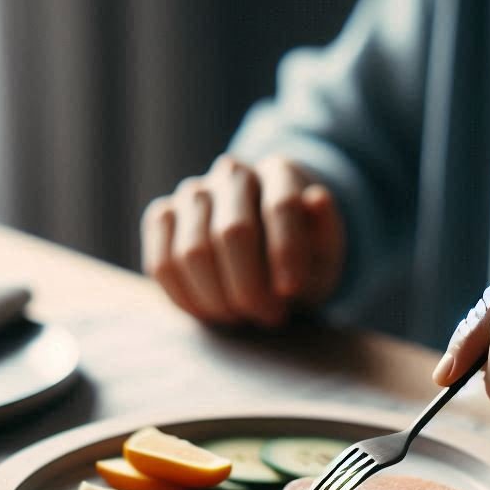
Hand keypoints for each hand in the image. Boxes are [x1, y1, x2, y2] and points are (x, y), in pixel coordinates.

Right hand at [140, 155, 344, 327]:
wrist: (266, 253)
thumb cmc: (300, 258)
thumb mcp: (326, 254)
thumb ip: (327, 233)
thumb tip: (317, 199)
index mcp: (280, 172)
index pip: (281, 206)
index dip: (286, 252)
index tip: (291, 293)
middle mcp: (232, 173)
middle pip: (233, 232)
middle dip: (251, 288)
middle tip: (269, 317)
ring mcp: (192, 193)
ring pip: (192, 252)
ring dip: (218, 300)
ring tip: (241, 318)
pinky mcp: (162, 217)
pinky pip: (162, 264)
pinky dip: (186, 299)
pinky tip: (211, 314)